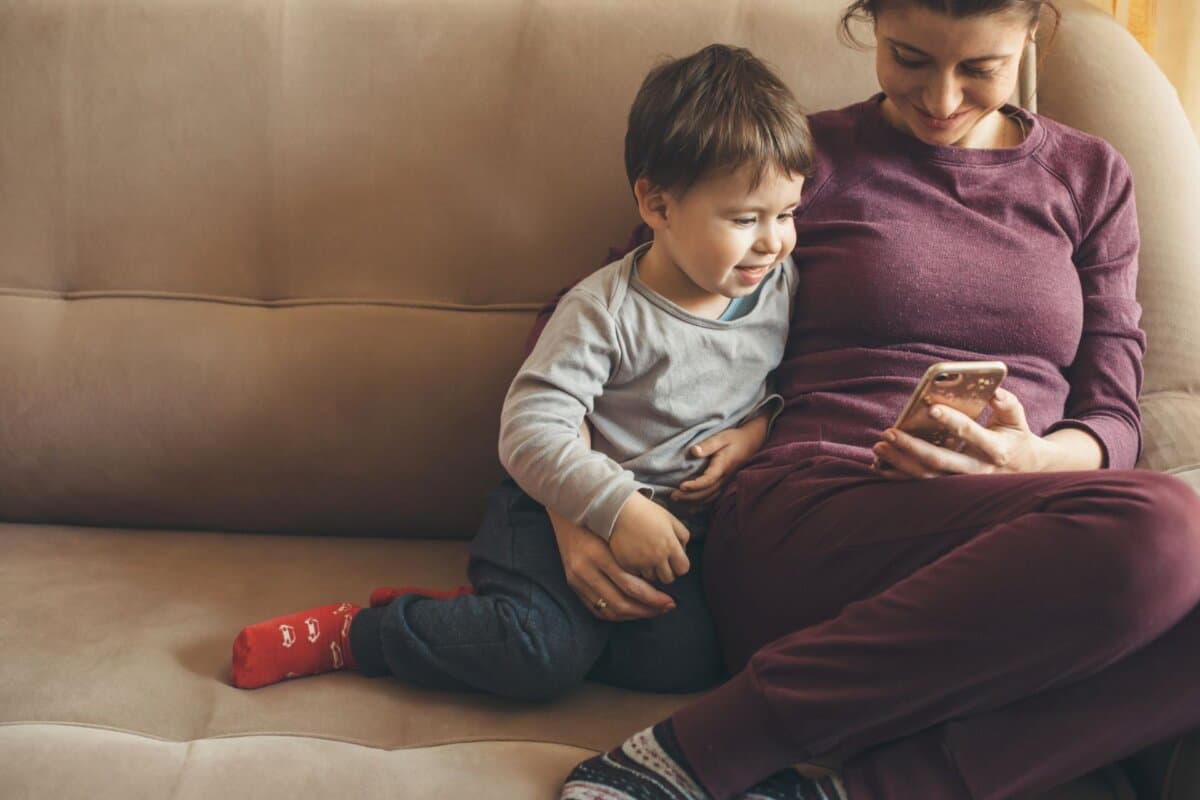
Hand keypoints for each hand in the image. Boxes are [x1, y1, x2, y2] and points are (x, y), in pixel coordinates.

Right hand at [547, 507, 675, 620]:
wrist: (568, 510)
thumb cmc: (601, 517)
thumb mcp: (618, 530)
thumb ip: (636, 554)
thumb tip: (662, 576)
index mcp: (598, 554)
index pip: (630, 586)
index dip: (653, 598)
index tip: (670, 601)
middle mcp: (585, 570)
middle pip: (621, 602)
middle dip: (647, 610)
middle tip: (666, 608)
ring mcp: (577, 579)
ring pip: (609, 610)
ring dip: (633, 615)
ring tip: (652, 611)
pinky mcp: (573, 585)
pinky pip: (597, 610)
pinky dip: (616, 614)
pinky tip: (632, 611)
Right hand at [609, 493, 690, 583]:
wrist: (620, 510)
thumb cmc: (647, 512)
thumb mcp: (670, 519)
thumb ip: (682, 536)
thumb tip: (683, 552)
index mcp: (670, 545)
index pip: (683, 569)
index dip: (680, 565)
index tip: (674, 561)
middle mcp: (657, 557)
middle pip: (668, 578)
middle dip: (667, 571)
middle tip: (661, 562)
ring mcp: (642, 562)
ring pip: (652, 578)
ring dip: (652, 571)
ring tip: (647, 558)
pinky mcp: (627, 564)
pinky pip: (636, 575)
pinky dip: (637, 569)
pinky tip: (635, 557)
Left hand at [671, 413, 769, 503]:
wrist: (752, 442)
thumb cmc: (735, 438)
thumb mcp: (722, 437)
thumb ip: (708, 444)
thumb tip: (694, 451)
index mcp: (723, 466)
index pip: (708, 480)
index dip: (695, 485)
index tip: (681, 486)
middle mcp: (726, 477)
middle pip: (707, 492)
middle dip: (689, 496)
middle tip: (672, 496)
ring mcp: (728, 483)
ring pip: (710, 498)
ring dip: (694, 502)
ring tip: (678, 501)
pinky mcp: (727, 484)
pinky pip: (715, 498)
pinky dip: (703, 504)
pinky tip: (692, 508)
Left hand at [871, 387, 1050, 478]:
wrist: (1027, 472)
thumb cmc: (1016, 438)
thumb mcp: (1017, 419)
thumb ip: (1007, 403)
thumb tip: (991, 390)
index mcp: (996, 449)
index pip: (971, 433)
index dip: (953, 421)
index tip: (931, 408)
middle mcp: (978, 470)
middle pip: (941, 460)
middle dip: (912, 446)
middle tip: (888, 433)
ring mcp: (963, 483)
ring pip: (928, 476)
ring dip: (900, 462)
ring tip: (878, 447)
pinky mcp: (951, 490)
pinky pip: (922, 485)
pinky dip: (900, 477)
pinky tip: (880, 466)